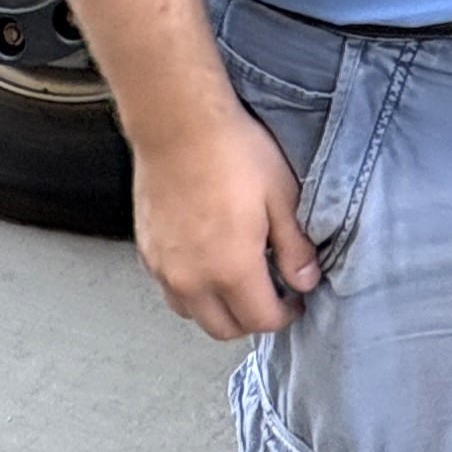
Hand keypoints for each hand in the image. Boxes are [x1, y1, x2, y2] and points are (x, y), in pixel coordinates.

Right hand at [131, 100, 320, 338]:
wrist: (177, 123)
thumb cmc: (234, 152)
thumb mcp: (282, 196)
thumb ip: (295, 248)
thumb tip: (305, 281)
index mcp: (231, 269)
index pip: (260, 321)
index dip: (285, 315)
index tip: (295, 300)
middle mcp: (191, 279)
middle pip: (223, 328)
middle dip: (251, 319)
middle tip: (271, 294)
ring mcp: (163, 267)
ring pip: (192, 313)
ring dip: (217, 308)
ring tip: (238, 279)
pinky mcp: (146, 251)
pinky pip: (170, 288)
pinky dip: (191, 288)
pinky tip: (208, 260)